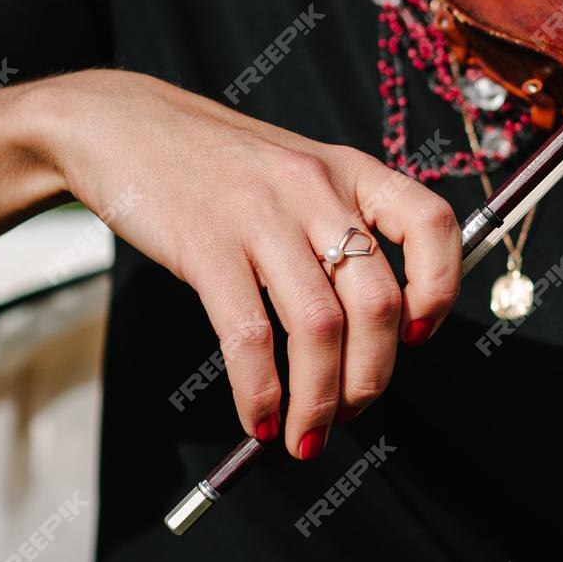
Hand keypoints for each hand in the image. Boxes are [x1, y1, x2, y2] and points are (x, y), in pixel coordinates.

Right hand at [29, 70, 461, 456]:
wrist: (122, 126)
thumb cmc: (218, 164)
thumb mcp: (298, 174)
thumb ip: (339, 229)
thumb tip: (372, 334)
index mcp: (351, 171)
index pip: (432, 225)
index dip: (440, 289)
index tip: (419, 335)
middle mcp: (316, 189)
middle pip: (377, 301)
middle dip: (372, 376)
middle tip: (354, 412)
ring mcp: (262, 216)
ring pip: (319, 328)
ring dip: (320, 400)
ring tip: (307, 436)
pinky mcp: (206, 246)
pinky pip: (248, 335)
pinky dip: (260, 390)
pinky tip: (259, 417)